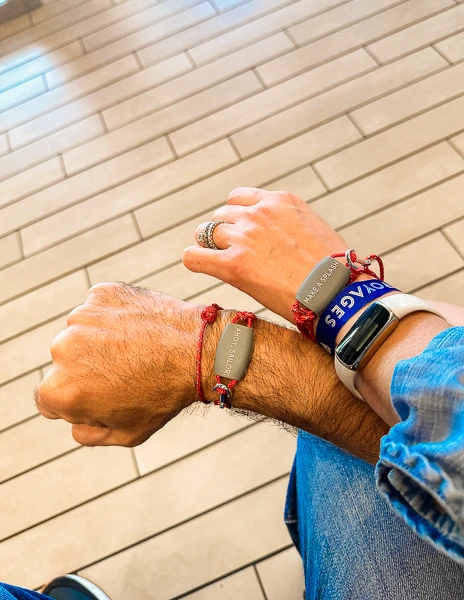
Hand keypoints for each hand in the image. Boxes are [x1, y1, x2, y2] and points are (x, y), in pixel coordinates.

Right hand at [36, 283, 198, 446]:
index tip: (102, 395)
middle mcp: (62, 349)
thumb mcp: (126, 434)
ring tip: (136, 349)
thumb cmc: (163, 396)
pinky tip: (139, 329)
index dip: (76, 401)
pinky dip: (113, 316)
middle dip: (86, 368)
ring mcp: (81, 316)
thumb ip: (88, 434)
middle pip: (65, 363)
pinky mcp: (101, 293)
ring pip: (81, 332)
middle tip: (125, 371)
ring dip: (99, 339)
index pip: (48, 399)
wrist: (196, 351)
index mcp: (59, 389)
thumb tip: (74, 423)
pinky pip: (100, 308)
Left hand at [183, 187, 346, 321]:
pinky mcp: (233, 264)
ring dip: (211, 246)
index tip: (241, 233)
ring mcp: (245, 237)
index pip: (239, 198)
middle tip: (233, 254)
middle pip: (221, 215)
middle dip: (224, 233)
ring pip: (206, 233)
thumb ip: (287, 224)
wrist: (337, 294)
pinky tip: (202, 266)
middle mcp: (259, 213)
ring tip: (219, 262)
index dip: (237, 217)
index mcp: (280, 200)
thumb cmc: (332, 271)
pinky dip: (195, 260)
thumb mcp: (313, 230)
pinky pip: (194, 257)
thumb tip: (275, 239)